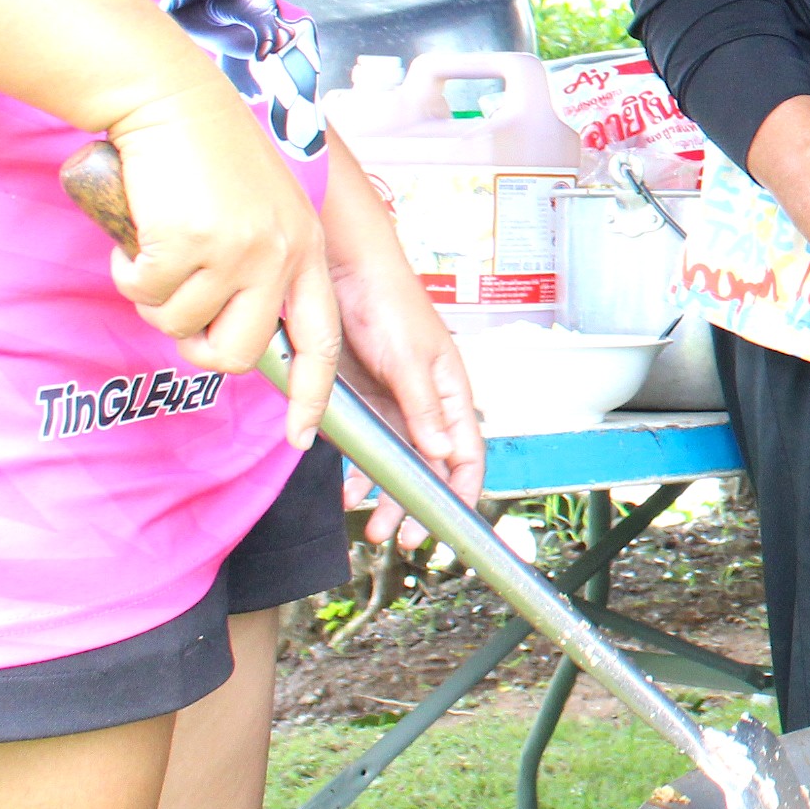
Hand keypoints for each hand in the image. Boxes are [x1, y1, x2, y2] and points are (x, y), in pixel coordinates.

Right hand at [102, 77, 336, 446]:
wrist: (170, 98)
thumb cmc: (207, 153)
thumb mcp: (260, 209)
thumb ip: (260, 267)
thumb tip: (230, 333)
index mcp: (307, 250)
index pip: (322, 341)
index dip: (314, 395)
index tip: (301, 436)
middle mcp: (282, 255)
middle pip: (240, 353)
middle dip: (198, 345)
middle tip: (175, 305)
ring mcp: (239, 251)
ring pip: (180, 324)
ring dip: (154, 294)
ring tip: (159, 243)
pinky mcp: (191, 243)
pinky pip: (144, 293)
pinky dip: (128, 269)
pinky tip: (140, 228)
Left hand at [318, 154, 487, 541]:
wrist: (342, 269)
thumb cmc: (387, 302)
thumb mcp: (408, 357)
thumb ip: (424, 407)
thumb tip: (442, 452)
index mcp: (450, 391)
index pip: (468, 452)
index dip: (461, 490)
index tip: (446, 522)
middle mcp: (426, 403)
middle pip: (430, 467)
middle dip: (417, 505)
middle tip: (401, 538)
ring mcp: (394, 402)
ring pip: (397, 462)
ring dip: (386, 493)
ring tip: (368, 524)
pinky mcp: (364, 398)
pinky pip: (367, 444)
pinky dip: (359, 469)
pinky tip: (347, 485)